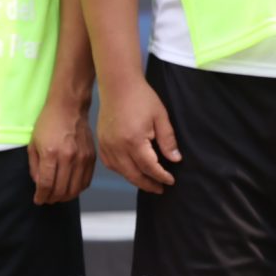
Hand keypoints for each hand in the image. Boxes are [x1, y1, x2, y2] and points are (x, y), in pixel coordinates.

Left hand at [28, 85, 97, 204]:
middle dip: (51, 198)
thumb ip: (35, 167)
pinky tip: (71, 187)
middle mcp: (69, 157)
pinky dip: (78, 188)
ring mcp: (83, 158)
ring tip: (58, 195)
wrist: (70, 107)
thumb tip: (40, 184)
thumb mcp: (33, 144)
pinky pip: (86, 181)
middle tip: (47, 199)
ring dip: (65, 197)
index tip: (38, 200)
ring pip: (75, 189)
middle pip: (61, 190)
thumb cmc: (48, 123)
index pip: (46, 184)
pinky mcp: (92, 157)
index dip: (41, 196)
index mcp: (51, 154)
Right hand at [99, 77, 178, 192]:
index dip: (161, 176)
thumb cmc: (141, 98)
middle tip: (160, 189)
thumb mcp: (161, 117)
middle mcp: (117, 147)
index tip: (170, 181)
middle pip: (134, 175)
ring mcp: (107, 146)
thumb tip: (175, 159)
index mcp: (134, 141)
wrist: (118, 86)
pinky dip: (122, 171)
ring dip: (135, 180)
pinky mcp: (101, 143)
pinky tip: (131, 171)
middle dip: (149, 184)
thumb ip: (168, 140)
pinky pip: (111, 164)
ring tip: (148, 183)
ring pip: (122, 172)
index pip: (150, 167)